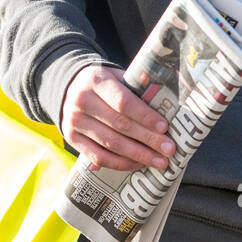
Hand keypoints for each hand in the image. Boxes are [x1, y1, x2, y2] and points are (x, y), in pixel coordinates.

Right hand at [61, 64, 176, 172]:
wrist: (72, 87)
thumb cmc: (107, 84)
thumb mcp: (119, 77)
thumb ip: (138, 89)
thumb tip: (167, 106)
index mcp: (95, 80)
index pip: (123, 102)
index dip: (145, 116)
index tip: (164, 127)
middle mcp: (81, 101)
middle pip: (119, 125)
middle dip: (148, 139)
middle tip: (169, 149)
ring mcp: (74, 122)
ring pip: (111, 143)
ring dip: (138, 155)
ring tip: (160, 161)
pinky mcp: (71, 139)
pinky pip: (99, 157)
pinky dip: (121, 163)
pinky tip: (139, 164)